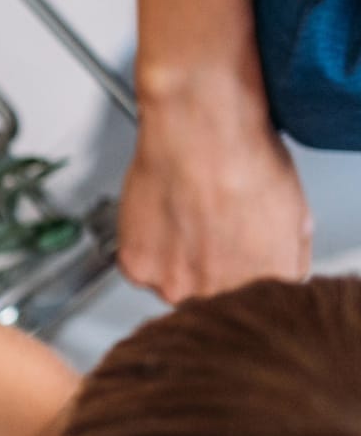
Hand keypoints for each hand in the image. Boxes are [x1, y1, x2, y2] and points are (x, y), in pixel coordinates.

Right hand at [119, 85, 311, 301]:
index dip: (246, 276)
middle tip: (210, 234)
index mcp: (266, 284)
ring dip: (179, 263)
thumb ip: (289, 256)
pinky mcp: (139, 268)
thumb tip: (284, 270)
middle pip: (212, 298)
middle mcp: (220, 294)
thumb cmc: (246, 161)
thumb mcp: (296, 213)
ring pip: (175, 286)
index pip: (254, 301)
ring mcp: (176, 286)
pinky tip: (165, 217)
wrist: (200, 134)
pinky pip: (143, 268)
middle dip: (212, 272)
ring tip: (187, 221)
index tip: (239, 260)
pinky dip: (148, 248)